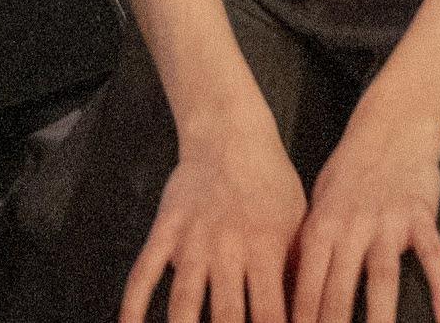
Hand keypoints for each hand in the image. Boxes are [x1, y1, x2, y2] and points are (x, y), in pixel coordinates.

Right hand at [125, 121, 305, 322]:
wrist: (230, 135)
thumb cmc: (271, 184)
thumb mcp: (296, 222)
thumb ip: (294, 271)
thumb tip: (306, 315)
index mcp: (267, 249)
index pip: (271, 313)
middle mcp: (229, 249)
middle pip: (227, 318)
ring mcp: (193, 241)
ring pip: (184, 304)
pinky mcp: (164, 232)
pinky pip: (144, 275)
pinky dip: (134, 307)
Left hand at [289, 110, 439, 322]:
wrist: (391, 128)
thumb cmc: (350, 173)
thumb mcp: (318, 206)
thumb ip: (309, 251)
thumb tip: (290, 295)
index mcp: (322, 227)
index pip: (307, 287)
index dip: (301, 321)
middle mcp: (353, 226)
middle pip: (340, 290)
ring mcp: (389, 222)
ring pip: (383, 278)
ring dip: (379, 318)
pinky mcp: (422, 217)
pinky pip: (435, 260)